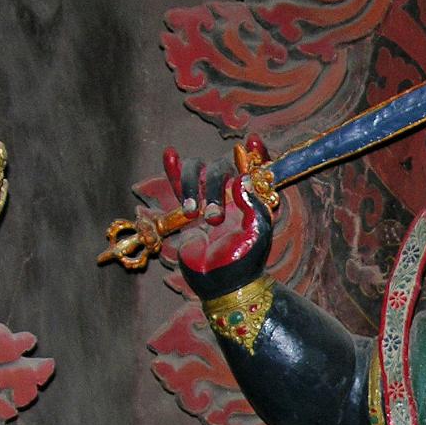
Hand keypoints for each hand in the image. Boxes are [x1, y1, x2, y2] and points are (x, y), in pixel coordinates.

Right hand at [167, 137, 272, 298]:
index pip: (255, 167)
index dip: (255, 152)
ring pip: (200, 173)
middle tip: (213, 219)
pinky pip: (180, 185)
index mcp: (252, 198)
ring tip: (194, 216)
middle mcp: (231, 195)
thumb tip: (242, 178)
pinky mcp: (189, 211)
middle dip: (214, 188)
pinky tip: (169, 154)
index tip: (251, 139)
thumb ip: (253, 205)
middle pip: (221, 168)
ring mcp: (209, 200)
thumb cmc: (244, 262)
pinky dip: (175, 171)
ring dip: (194, 187)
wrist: (221, 285)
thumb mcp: (256, 234)